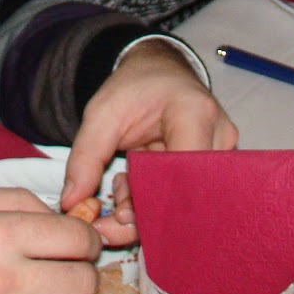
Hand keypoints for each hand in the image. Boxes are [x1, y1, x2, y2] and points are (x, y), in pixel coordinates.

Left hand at [61, 40, 235, 241]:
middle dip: (146, 214)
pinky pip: (185, 197)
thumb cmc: (135, 87)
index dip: (151, 199)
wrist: (158, 72)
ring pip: (187, 202)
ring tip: (119, 201)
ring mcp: (221, 154)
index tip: (118, 214)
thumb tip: (72, 203)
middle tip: (110, 221)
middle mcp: (219, 136)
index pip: (182, 173)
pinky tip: (133, 196)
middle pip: (188, 194)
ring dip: (148, 211)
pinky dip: (155, 203)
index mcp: (195, 113)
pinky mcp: (214, 168)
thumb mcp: (101, 114)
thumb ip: (85, 157)